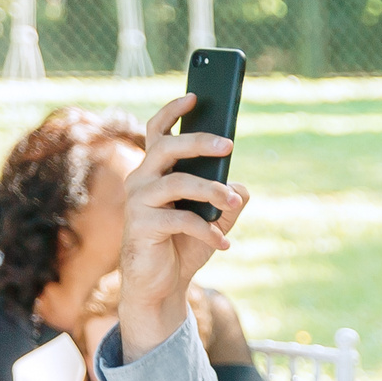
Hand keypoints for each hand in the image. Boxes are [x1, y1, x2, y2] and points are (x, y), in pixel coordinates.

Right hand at [115, 95, 245, 361]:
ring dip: (212, 190)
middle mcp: (141, 179)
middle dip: (200, 141)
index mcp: (155, 170)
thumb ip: (227, 200)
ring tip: (234, 203)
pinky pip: (180, 219)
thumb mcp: (213, 220)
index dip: (174, 112)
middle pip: (167, 147)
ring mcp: (138, 202)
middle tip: (229, 144)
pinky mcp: (141, 226)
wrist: (161, 284)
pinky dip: (207, 231)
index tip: (196, 96)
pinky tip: (224, 243)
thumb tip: (242, 187)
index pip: (158, 132)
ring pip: (177, 181)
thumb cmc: (183, 245)